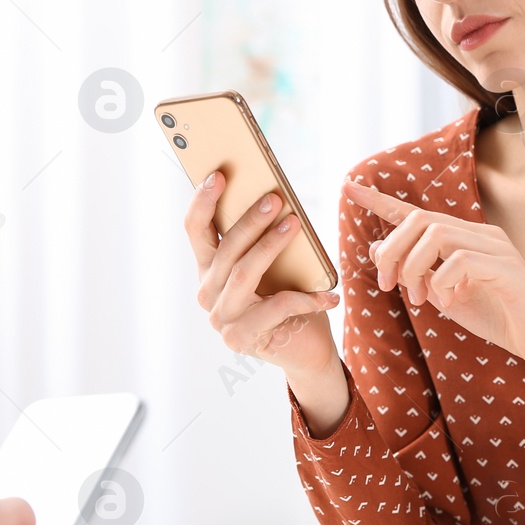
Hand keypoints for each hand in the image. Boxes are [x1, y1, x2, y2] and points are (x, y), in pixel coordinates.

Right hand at [185, 168, 339, 375]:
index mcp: (209, 269)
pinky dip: (306, 298)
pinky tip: (329, 295)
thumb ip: (264, 239)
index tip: (219, 175)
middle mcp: (207, 292)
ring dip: (270, 245)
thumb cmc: (291, 299)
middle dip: (250, 220)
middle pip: (225, 249)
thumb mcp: (276, 264)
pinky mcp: (241, 338)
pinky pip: (275, 307)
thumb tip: (273, 196)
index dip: (203, 202)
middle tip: (275, 199)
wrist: (306, 350)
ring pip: (243, 273)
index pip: (195, 230)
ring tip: (295, 224)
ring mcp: (221, 318)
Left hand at [344, 178, 524, 375]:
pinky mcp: (510, 270)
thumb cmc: (501, 319)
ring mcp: (498, 249)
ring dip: (415, 267)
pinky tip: (449, 302)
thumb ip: (416, 274)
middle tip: (388, 285)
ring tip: (421, 299)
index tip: (348, 188)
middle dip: (393, 250)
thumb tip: (377, 249)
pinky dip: (444, 282)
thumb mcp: (446, 297)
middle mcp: (482, 234)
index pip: (417, 213)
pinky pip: (461, 261)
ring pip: (437, 235)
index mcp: (466, 239)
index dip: (381, 201)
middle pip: (420, 219)